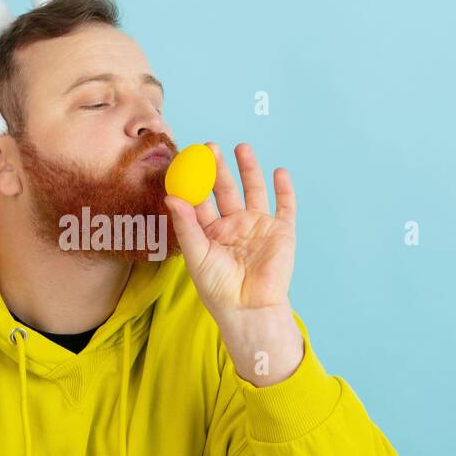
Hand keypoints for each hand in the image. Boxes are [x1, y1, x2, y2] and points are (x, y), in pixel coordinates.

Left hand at [163, 143, 302, 384]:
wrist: (249, 308)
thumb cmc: (218, 288)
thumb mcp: (196, 254)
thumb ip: (185, 224)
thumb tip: (170, 196)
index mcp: (210, 232)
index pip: (200, 200)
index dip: (193, 180)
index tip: (185, 158)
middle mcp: (233, 226)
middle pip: (224, 190)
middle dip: (218, 168)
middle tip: (210, 147)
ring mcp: (258, 227)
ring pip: (253, 190)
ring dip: (248, 169)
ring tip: (240, 147)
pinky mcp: (280, 232)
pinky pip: (284, 206)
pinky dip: (284, 189)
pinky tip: (278, 171)